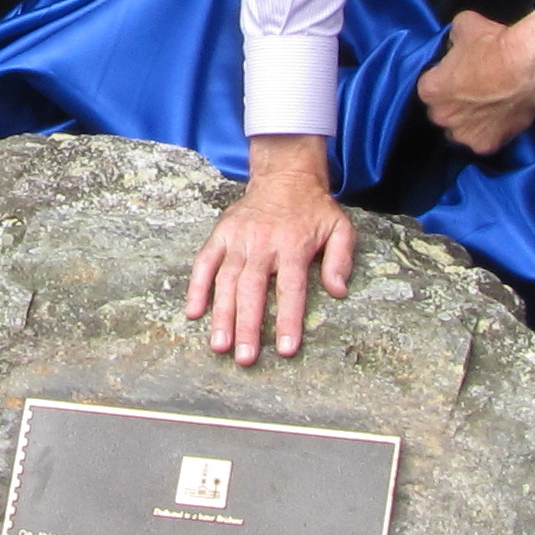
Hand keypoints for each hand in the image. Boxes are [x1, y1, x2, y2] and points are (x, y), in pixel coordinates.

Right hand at [182, 138, 350, 364]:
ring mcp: (238, 239)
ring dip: (222, 315)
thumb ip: (341, 259)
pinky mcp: (221, 234)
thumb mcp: (341, 228)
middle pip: (253, 290)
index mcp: (293, 245)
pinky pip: (204, 262)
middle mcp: (263, 243)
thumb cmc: (314, 209)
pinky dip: (196, 286)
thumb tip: (338, 291)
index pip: (291, 289)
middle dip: (247, 326)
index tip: (286, 349)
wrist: (285, 176)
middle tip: (245, 358)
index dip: (288, 321)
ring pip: (226, 281)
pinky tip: (193, 312)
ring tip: (219, 345)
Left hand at [416, 11, 534, 154]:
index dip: (444, 80)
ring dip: (469, 122)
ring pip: (460, 130)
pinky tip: (501, 117)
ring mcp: (463, 134)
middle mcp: (441, 116)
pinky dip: (491, 132)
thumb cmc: (494, 45)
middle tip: (475, 91)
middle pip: (443, 112)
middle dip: (454, 104)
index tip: (458, 75)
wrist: (528, 65)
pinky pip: (483, 141)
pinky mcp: (486, 145)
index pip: (430, 87)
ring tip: (489, 106)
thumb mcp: (463, 26)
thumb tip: (455, 42)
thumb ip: (451, 39)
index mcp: (429, 90)